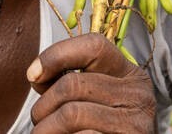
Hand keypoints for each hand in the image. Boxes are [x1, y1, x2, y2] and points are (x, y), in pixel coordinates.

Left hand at [27, 33, 155, 132]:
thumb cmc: (104, 130)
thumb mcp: (96, 99)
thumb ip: (72, 82)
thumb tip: (36, 74)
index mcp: (130, 75)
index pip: (93, 46)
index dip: (56, 55)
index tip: (33, 75)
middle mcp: (138, 95)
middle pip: (72, 84)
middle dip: (43, 106)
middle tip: (39, 122)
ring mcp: (135, 123)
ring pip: (71, 114)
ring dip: (47, 129)